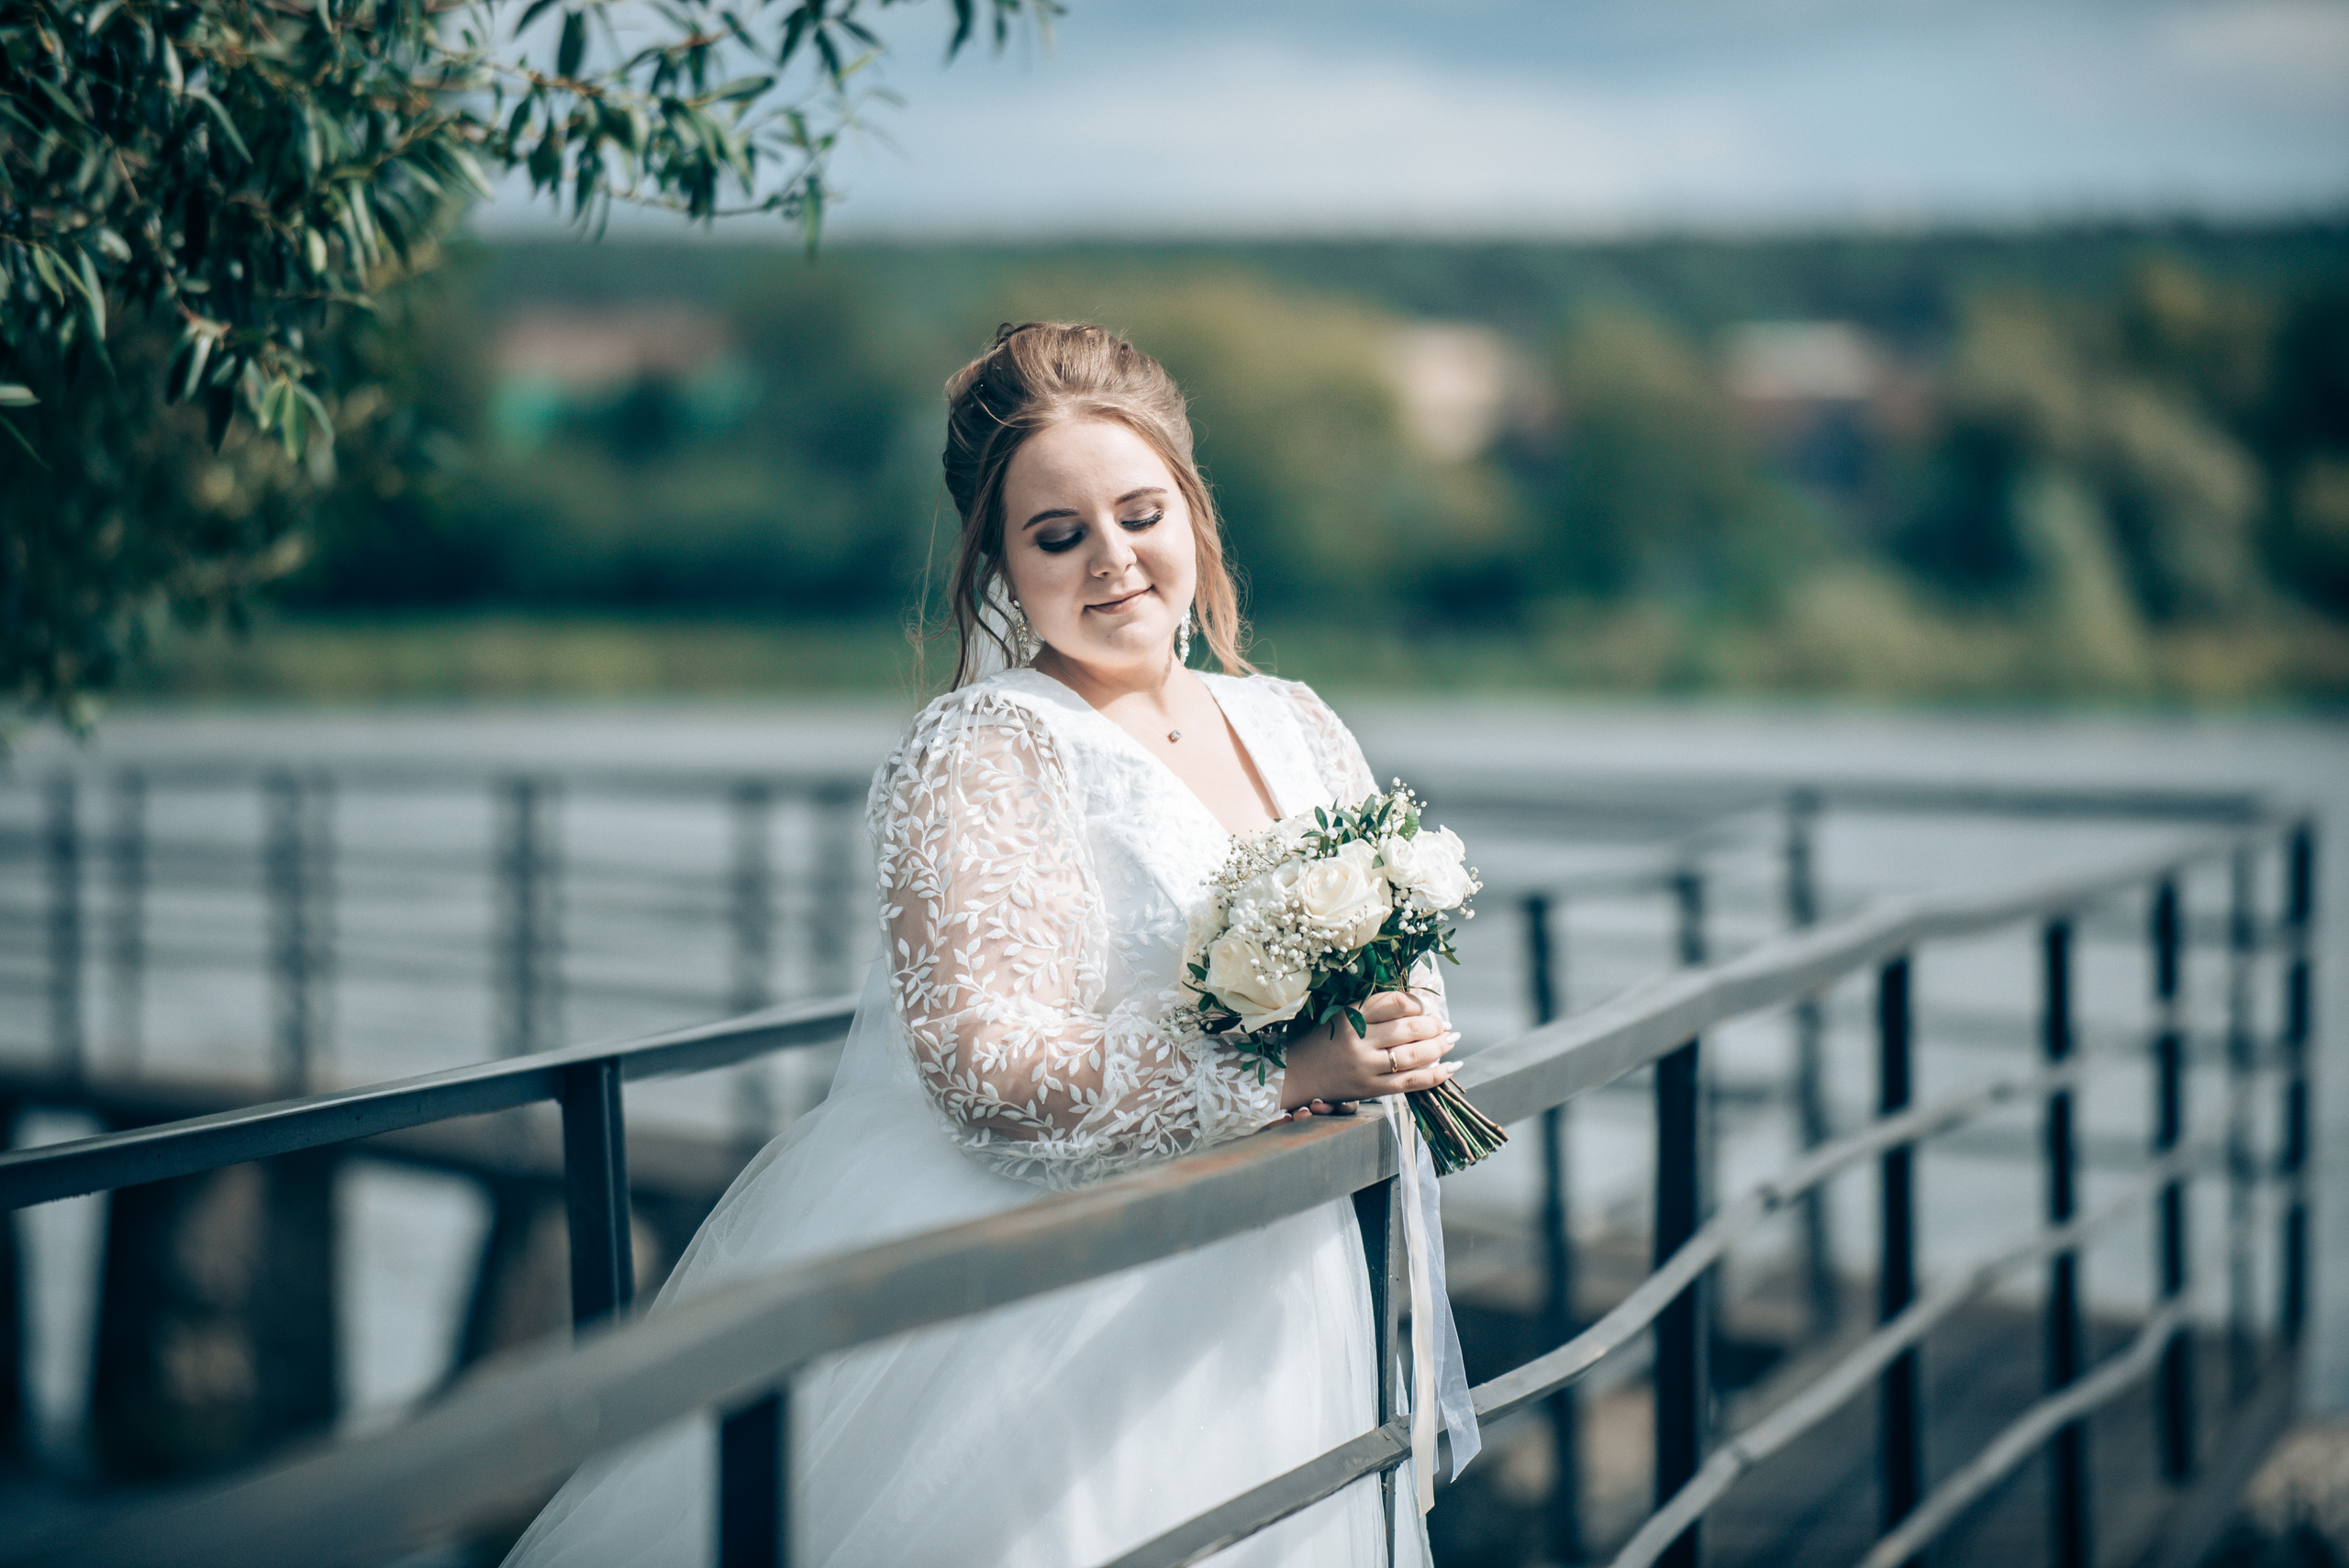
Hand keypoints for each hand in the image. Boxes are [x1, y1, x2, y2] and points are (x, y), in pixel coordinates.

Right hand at [1279, 989, 1458, 1113]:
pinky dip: (1435, 1075)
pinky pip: (1410, 1082)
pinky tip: (1450, 1067)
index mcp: (1350, 1015)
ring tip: (1449, 1040)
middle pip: (1408, 1027)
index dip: (1418, 1002)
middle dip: (1434, 1025)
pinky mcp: (1369, 1089)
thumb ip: (1375, 1011)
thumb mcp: (1342, 1017)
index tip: (1426, 1006)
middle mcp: (1357, 1040)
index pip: (1394, 1002)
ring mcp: (1364, 1066)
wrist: (1296, 1075)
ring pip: (1413, 1055)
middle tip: (1444, 1024)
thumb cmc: (1322, 1042)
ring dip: (1438, 1046)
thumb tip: (1420, 1008)